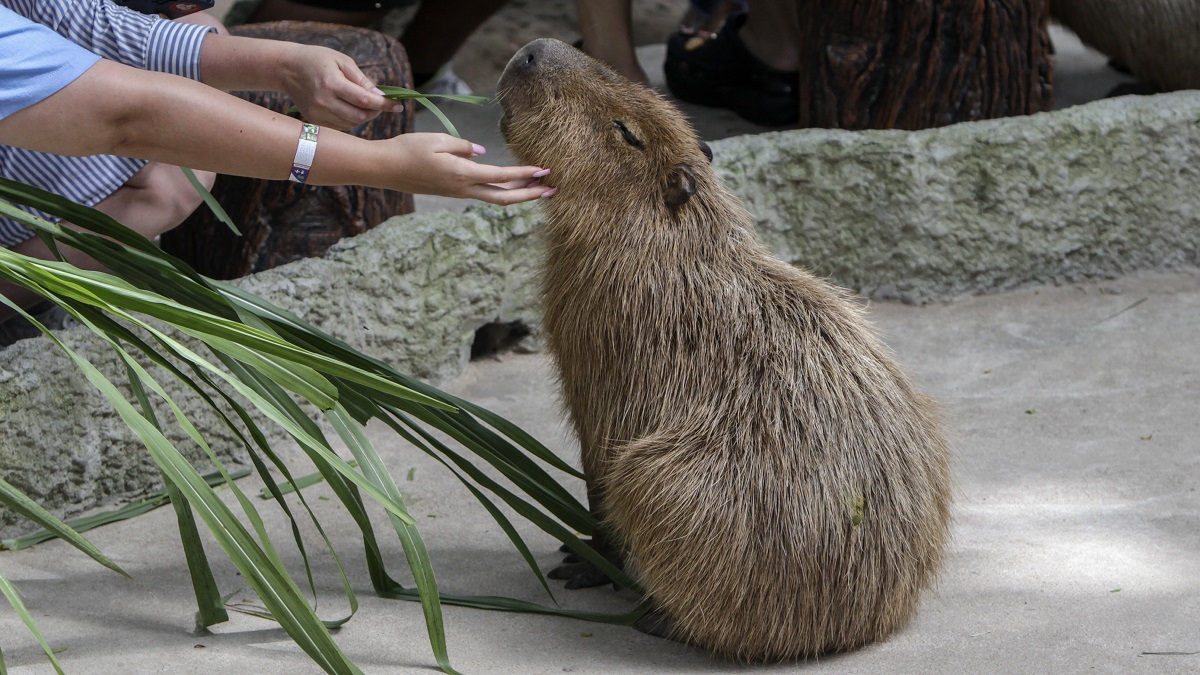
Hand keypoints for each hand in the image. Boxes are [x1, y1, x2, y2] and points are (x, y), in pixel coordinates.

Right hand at [279, 43, 402, 129]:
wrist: (287, 68)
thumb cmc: (318, 60)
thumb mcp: (342, 61)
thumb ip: (362, 80)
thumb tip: (380, 96)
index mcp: (331, 83)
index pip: (364, 100)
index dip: (384, 105)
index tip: (398, 106)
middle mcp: (323, 101)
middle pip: (360, 116)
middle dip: (376, 112)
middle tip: (382, 104)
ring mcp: (317, 113)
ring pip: (352, 124)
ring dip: (364, 116)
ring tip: (366, 104)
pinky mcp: (314, 121)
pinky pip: (341, 126)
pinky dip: (351, 119)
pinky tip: (351, 108)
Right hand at [381, 133, 556, 204]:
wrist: (384, 168)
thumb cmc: (408, 149)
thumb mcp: (437, 139)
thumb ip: (462, 146)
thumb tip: (481, 153)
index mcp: (462, 173)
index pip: (502, 176)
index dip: (526, 174)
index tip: (545, 171)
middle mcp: (463, 188)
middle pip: (505, 197)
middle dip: (531, 195)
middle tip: (553, 190)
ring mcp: (458, 193)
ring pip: (495, 198)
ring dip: (519, 195)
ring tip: (538, 189)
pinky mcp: (453, 192)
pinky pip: (484, 194)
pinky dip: (502, 192)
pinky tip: (512, 186)